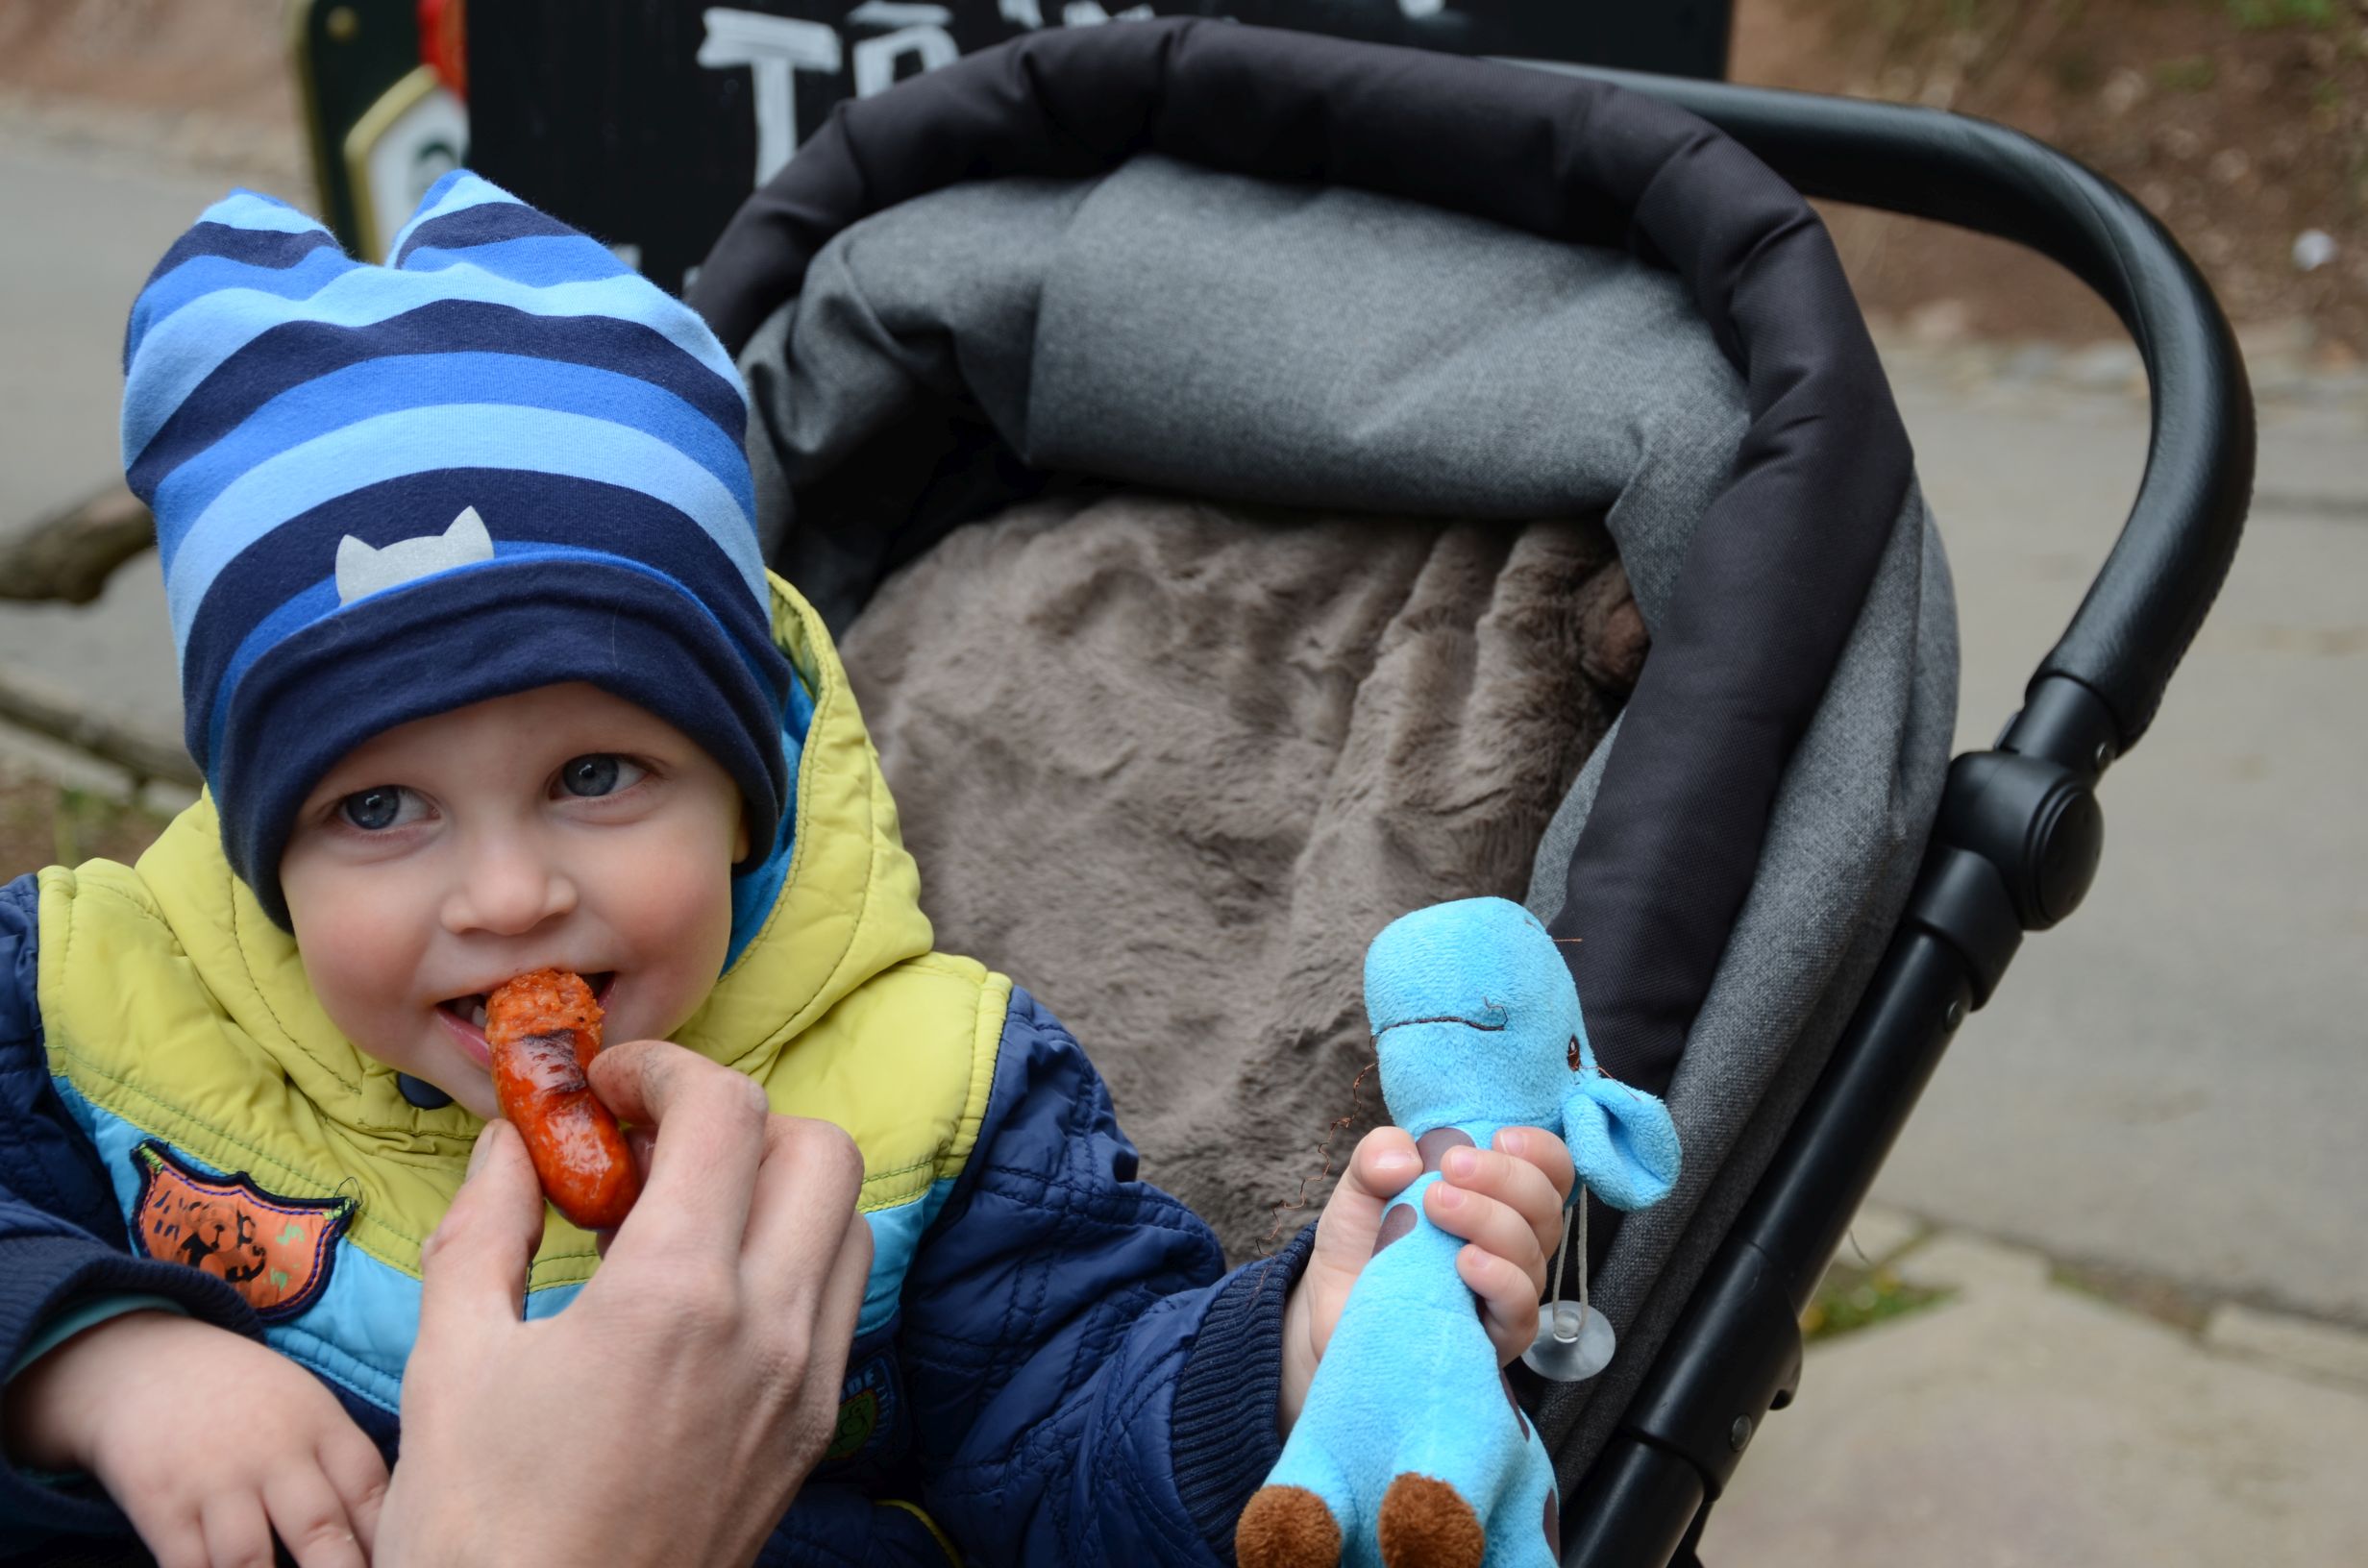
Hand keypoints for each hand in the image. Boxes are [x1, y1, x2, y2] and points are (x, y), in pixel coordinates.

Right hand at [3, 1311, 385, 1566]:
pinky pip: (188, 1565)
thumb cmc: (244, 1396)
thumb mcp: (305, 1406)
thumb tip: (390, 1526)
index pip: (370, 1490)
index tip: (406, 1562)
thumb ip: (340, 1463)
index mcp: (321, 1427)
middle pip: (320, 1530)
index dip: (388, 1540)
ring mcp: (215, 1481)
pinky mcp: (160, 1505)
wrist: (145, 1360)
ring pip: (250, 1560)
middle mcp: (274, 1454)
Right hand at [375, 1039, 873, 1567]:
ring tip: (679, 1217)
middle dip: (737, 1119)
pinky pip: (839, 1305)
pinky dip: (792, 1263)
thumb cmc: (478, 1527)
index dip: (665, 1069)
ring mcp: (806, 1385)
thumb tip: (511, 1142)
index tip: (606, 1085)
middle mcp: (770, 1328)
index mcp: (677, 1294)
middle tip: (649, 1142)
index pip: (725, 1110)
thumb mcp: (449, 1359)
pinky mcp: (812, 1434)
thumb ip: (486, 1226)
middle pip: (817, 1150)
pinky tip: (704, 1296)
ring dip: (777, 1189)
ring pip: (846, 1224)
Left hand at [1279, 1126, 1573, 1432]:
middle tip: (1453, 1166)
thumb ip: (1378, 1154)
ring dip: (1489, 1219)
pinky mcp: (1493, 1339)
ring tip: (1438, 1204)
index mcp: (1498, 1200)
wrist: (1330, 1310)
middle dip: (1504, 1177)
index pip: (1550, 1173)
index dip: (1541, 1151)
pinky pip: (1519, 1307)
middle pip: (1545, 1206)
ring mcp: (1507, 1293)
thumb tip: (1406, 1157)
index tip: (1500, 1138)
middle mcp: (1513, 1245)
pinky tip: (1464, 1261)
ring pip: (1531, 1252)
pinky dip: (1499, 1277)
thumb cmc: (1362, 1244)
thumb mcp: (1362, 1185)